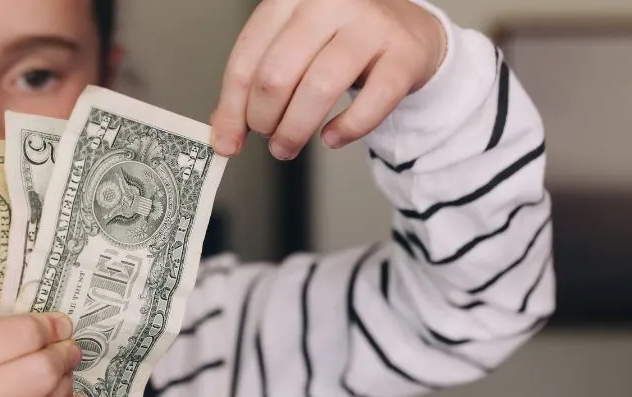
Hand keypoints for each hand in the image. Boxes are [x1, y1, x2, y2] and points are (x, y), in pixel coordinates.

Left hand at [210, 0, 447, 158]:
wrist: (407, 30)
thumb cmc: (340, 41)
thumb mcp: (292, 50)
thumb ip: (255, 85)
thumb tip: (224, 135)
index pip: (246, 60)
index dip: (232, 109)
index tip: (227, 141)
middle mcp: (329, 2)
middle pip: (276, 75)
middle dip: (263, 120)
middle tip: (269, 137)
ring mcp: (369, 24)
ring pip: (318, 89)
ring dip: (294, 131)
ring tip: (287, 147)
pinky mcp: (403, 54)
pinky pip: (370, 104)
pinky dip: (346, 130)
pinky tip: (331, 138)